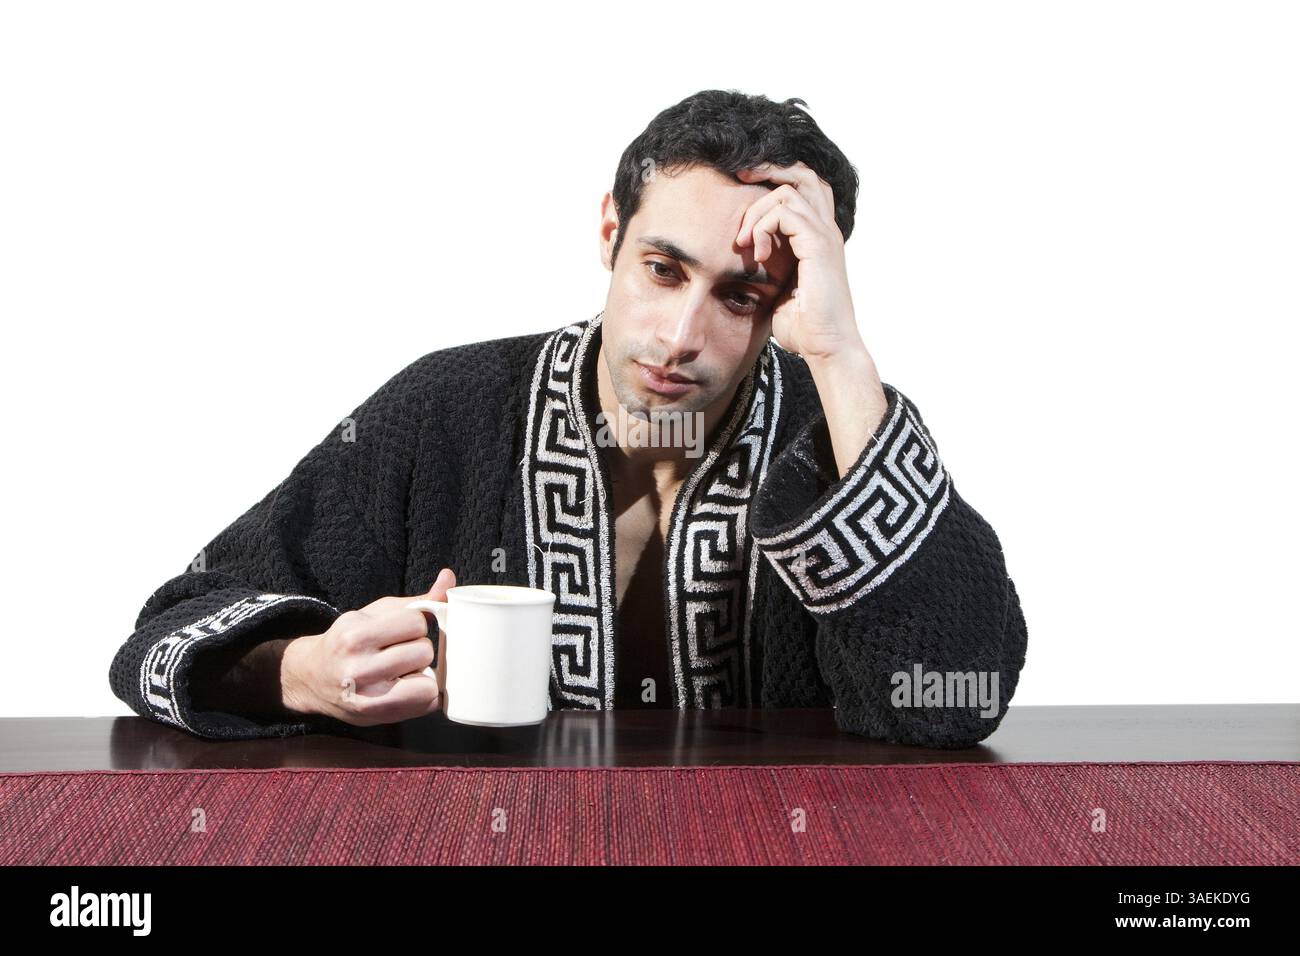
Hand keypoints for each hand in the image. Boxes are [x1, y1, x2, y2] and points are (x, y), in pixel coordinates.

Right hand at [281, 568, 455, 726]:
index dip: (416, 625)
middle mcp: (357, 667)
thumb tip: (448, 577)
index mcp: (355, 634)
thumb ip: (417, 601)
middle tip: (401, 653)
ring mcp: (366, 697)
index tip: (402, 631)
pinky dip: (424, 696)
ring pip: (428, 682)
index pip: (416, 622)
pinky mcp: (377, 717)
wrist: (312, 677)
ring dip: (422, 674)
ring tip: (403, 672)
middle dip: (419, 650)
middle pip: (424, 652)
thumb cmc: (350, 641)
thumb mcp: (376, 614)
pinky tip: (406, 688)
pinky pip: (426, 704)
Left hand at [734, 161, 865, 362]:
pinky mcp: (818, 245)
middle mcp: (825, 230)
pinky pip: (785, 212)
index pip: (803, 187)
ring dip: (757, 211)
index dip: (774, 178)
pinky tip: (756, 254)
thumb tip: (745, 261)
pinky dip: (763, 227)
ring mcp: (824, 235)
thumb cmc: (804, 327)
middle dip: (769, 167)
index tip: (743, 186)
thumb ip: (768, 266)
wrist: (826, 347)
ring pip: (788, 190)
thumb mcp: (778, 289)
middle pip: (804, 173)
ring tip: (744, 243)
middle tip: (740, 176)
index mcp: (818, 237)